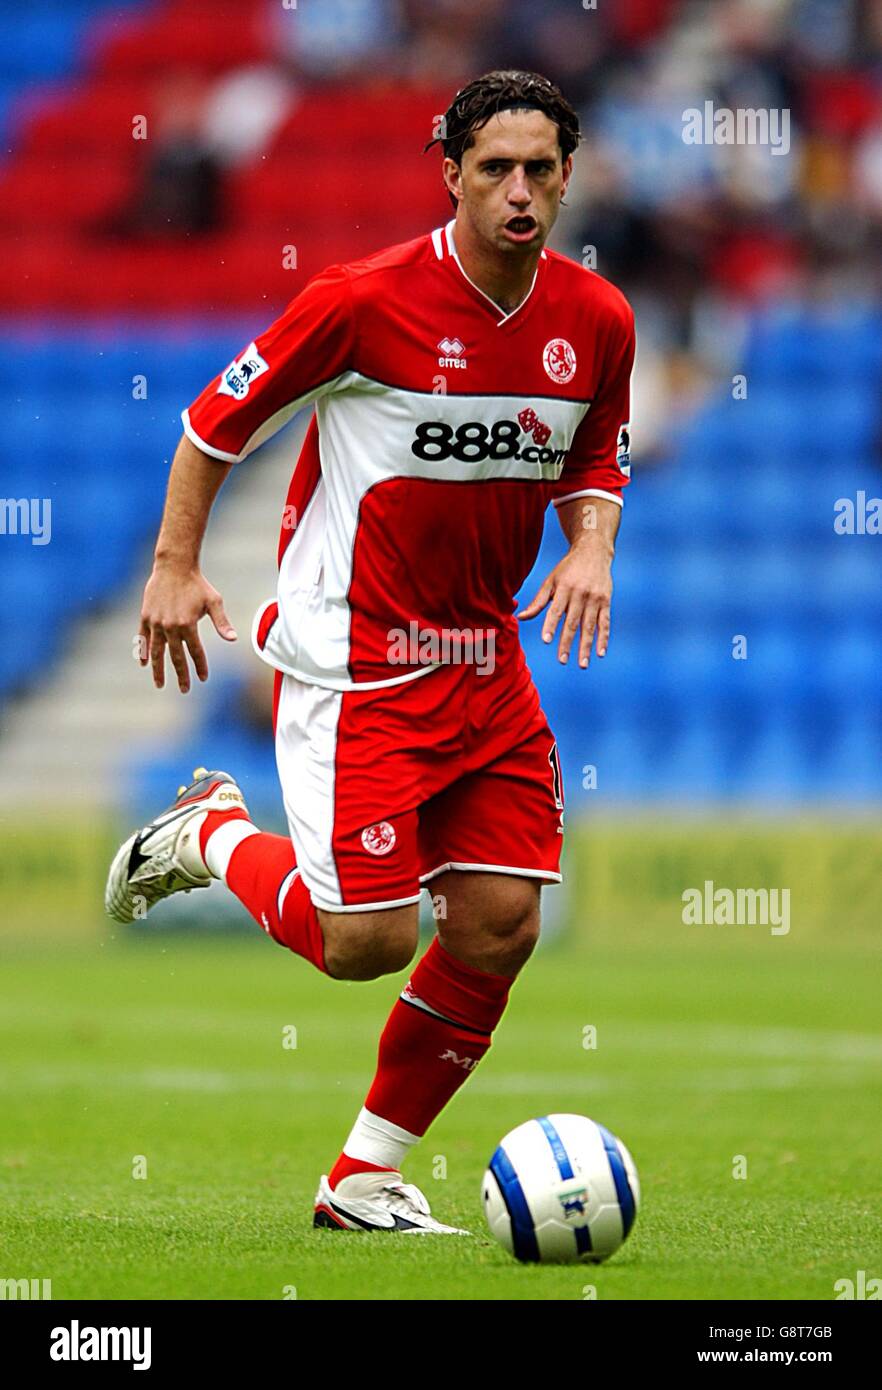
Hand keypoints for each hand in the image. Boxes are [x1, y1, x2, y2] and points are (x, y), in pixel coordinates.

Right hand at [139, 562, 236, 691]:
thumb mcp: (214, 602)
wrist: (174, 567)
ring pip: (157, 652)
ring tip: (160, 685)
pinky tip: (145, 664)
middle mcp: (170, 626)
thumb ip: (222, 622)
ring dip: (158, 670)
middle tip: (185, 690)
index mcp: (188, 624)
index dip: (200, 666)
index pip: (195, 652)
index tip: (203, 678)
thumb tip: (233, 640)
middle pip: (176, 657)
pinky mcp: (145, 617)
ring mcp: (156, 623)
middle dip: (181, 675)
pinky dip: (144, 652)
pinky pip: (143, 639)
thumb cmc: (197, 585)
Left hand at [517, 543, 612, 667]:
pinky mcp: (606, 602)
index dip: (551, 625)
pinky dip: (603, 638)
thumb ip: (538, 601)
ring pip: (589, 626)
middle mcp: (580, 594)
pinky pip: (605, 623)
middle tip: (562, 661)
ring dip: (586, 646)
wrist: (594, 551)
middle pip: (573, 622)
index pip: (556, 610)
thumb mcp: (551, 581)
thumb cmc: (568, 568)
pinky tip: (600, 653)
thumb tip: (521, 617)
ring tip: (582, 664)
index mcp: (564, 589)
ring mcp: (595, 599)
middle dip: (567, 643)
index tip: (547, 640)